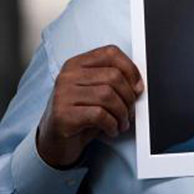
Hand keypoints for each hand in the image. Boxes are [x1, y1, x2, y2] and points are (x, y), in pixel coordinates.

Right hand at [36, 45, 143, 168]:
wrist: (55, 140)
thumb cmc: (79, 114)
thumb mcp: (95, 92)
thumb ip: (112, 82)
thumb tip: (138, 85)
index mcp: (77, 64)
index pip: (111, 53)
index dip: (130, 69)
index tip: (137, 87)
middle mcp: (68, 75)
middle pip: (113, 76)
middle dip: (128, 97)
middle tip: (130, 111)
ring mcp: (63, 94)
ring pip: (108, 95)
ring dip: (122, 113)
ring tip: (121, 122)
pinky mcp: (63, 114)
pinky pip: (99, 115)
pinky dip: (112, 124)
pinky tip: (111, 129)